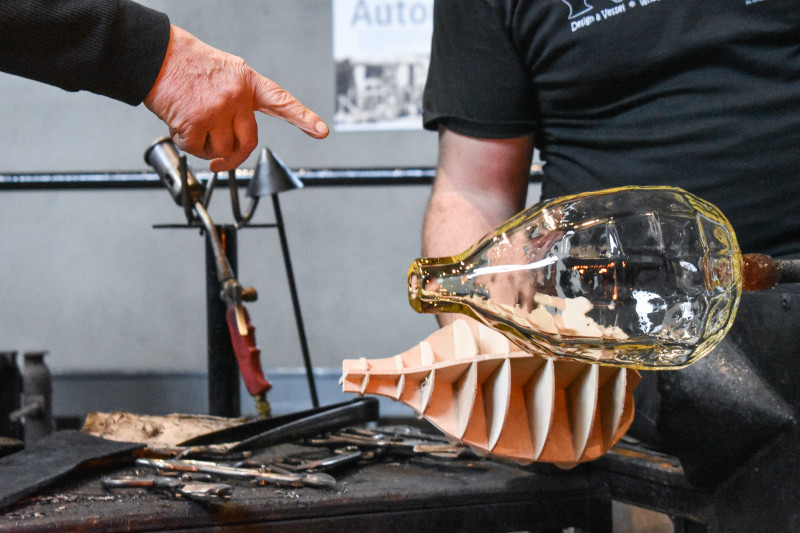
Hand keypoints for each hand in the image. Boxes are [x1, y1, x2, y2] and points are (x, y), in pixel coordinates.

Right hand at [144, 25, 328, 171]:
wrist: (155, 54)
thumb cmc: (185, 64)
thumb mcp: (223, 72)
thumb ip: (237, 99)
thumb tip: (234, 135)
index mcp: (247, 82)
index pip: (281, 101)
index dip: (303, 117)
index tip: (322, 130)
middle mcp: (238, 97)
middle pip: (248, 143)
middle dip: (233, 156)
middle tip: (219, 160)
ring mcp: (219, 109)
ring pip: (221, 151)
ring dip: (204, 148)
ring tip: (190, 123)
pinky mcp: (198, 121)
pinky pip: (196, 150)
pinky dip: (185, 143)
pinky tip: (178, 122)